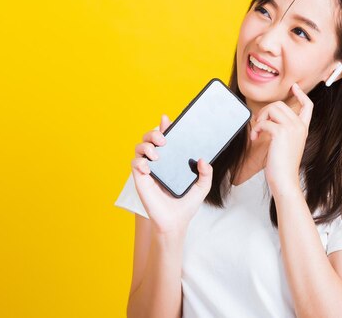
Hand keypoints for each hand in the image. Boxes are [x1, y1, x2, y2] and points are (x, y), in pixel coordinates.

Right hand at [130, 114, 213, 235]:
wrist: (176, 222)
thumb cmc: (186, 204)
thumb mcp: (202, 187)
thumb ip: (206, 173)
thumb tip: (203, 160)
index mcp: (172, 160)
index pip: (166, 138)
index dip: (165, 126)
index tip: (167, 119)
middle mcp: (159, 162)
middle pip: (150, 138)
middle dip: (154, 132)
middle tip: (163, 139)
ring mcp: (148, 169)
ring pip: (139, 147)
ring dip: (146, 145)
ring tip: (157, 154)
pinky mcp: (140, 179)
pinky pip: (134, 163)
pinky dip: (140, 162)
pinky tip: (148, 167)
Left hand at [250, 82, 312, 197]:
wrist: (285, 179)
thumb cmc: (283, 166)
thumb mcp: (287, 145)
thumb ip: (284, 132)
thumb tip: (270, 121)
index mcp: (303, 128)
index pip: (307, 106)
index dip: (301, 95)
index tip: (294, 87)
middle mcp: (299, 126)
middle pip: (281, 104)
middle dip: (266, 111)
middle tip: (259, 124)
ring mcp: (291, 128)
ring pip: (272, 108)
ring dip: (260, 118)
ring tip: (257, 131)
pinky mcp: (281, 133)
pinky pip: (264, 121)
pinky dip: (256, 128)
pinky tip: (255, 138)